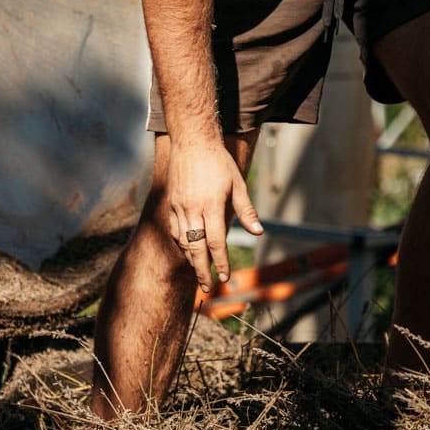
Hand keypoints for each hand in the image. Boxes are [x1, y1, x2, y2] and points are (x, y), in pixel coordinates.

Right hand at [166, 140, 262, 291]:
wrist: (192, 141)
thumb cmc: (219, 162)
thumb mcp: (237, 185)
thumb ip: (246, 211)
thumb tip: (258, 232)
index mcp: (211, 205)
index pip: (216, 242)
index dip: (220, 262)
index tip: (224, 278)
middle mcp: (192, 209)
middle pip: (196, 248)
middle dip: (202, 270)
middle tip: (208, 287)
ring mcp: (178, 207)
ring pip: (183, 241)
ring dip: (191, 259)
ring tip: (199, 272)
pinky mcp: (170, 203)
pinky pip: (174, 230)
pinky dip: (181, 243)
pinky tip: (187, 250)